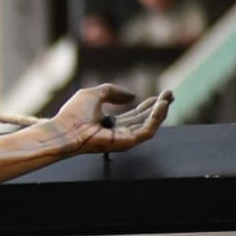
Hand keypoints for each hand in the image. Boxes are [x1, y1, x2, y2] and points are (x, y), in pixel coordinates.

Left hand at [54, 85, 172, 154]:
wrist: (64, 129)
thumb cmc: (73, 114)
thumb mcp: (95, 94)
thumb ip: (113, 91)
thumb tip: (132, 96)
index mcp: (110, 123)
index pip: (135, 115)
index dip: (148, 104)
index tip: (160, 95)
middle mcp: (118, 132)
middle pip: (145, 120)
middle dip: (159, 107)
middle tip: (170, 94)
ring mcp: (122, 139)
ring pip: (149, 126)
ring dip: (161, 112)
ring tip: (167, 98)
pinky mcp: (126, 143)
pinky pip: (147, 132)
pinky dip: (156, 119)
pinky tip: (161, 106)